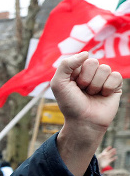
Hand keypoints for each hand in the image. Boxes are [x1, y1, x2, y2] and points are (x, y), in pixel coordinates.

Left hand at [51, 52, 122, 175]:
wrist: (83, 121)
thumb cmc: (69, 103)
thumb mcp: (58, 83)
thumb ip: (66, 64)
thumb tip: (86, 53)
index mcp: (76, 70)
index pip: (81, 59)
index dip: (76, 74)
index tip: (72, 85)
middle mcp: (90, 72)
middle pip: (93, 62)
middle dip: (86, 79)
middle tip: (82, 91)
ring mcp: (103, 78)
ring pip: (105, 69)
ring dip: (96, 85)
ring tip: (91, 94)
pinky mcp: (115, 85)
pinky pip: (116, 76)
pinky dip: (108, 87)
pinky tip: (103, 95)